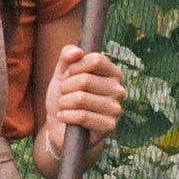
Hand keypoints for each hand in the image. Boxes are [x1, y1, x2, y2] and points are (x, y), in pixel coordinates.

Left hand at [40, 44, 124, 162]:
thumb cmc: (65, 96)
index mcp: (112, 73)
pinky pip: (83, 116)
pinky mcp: (109, 126)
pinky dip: (67, 116)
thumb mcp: (62, 73)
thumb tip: (77, 51)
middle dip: (66, 87)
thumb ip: (67, 56)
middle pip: (86, 79)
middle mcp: (118, 90)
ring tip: (63, 106)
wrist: (60, 127)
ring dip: (64, 102)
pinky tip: (64, 117)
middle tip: (64, 95)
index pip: (96, 59)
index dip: (74, 67)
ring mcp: (116, 109)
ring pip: (81, 98)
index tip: (67, 75)